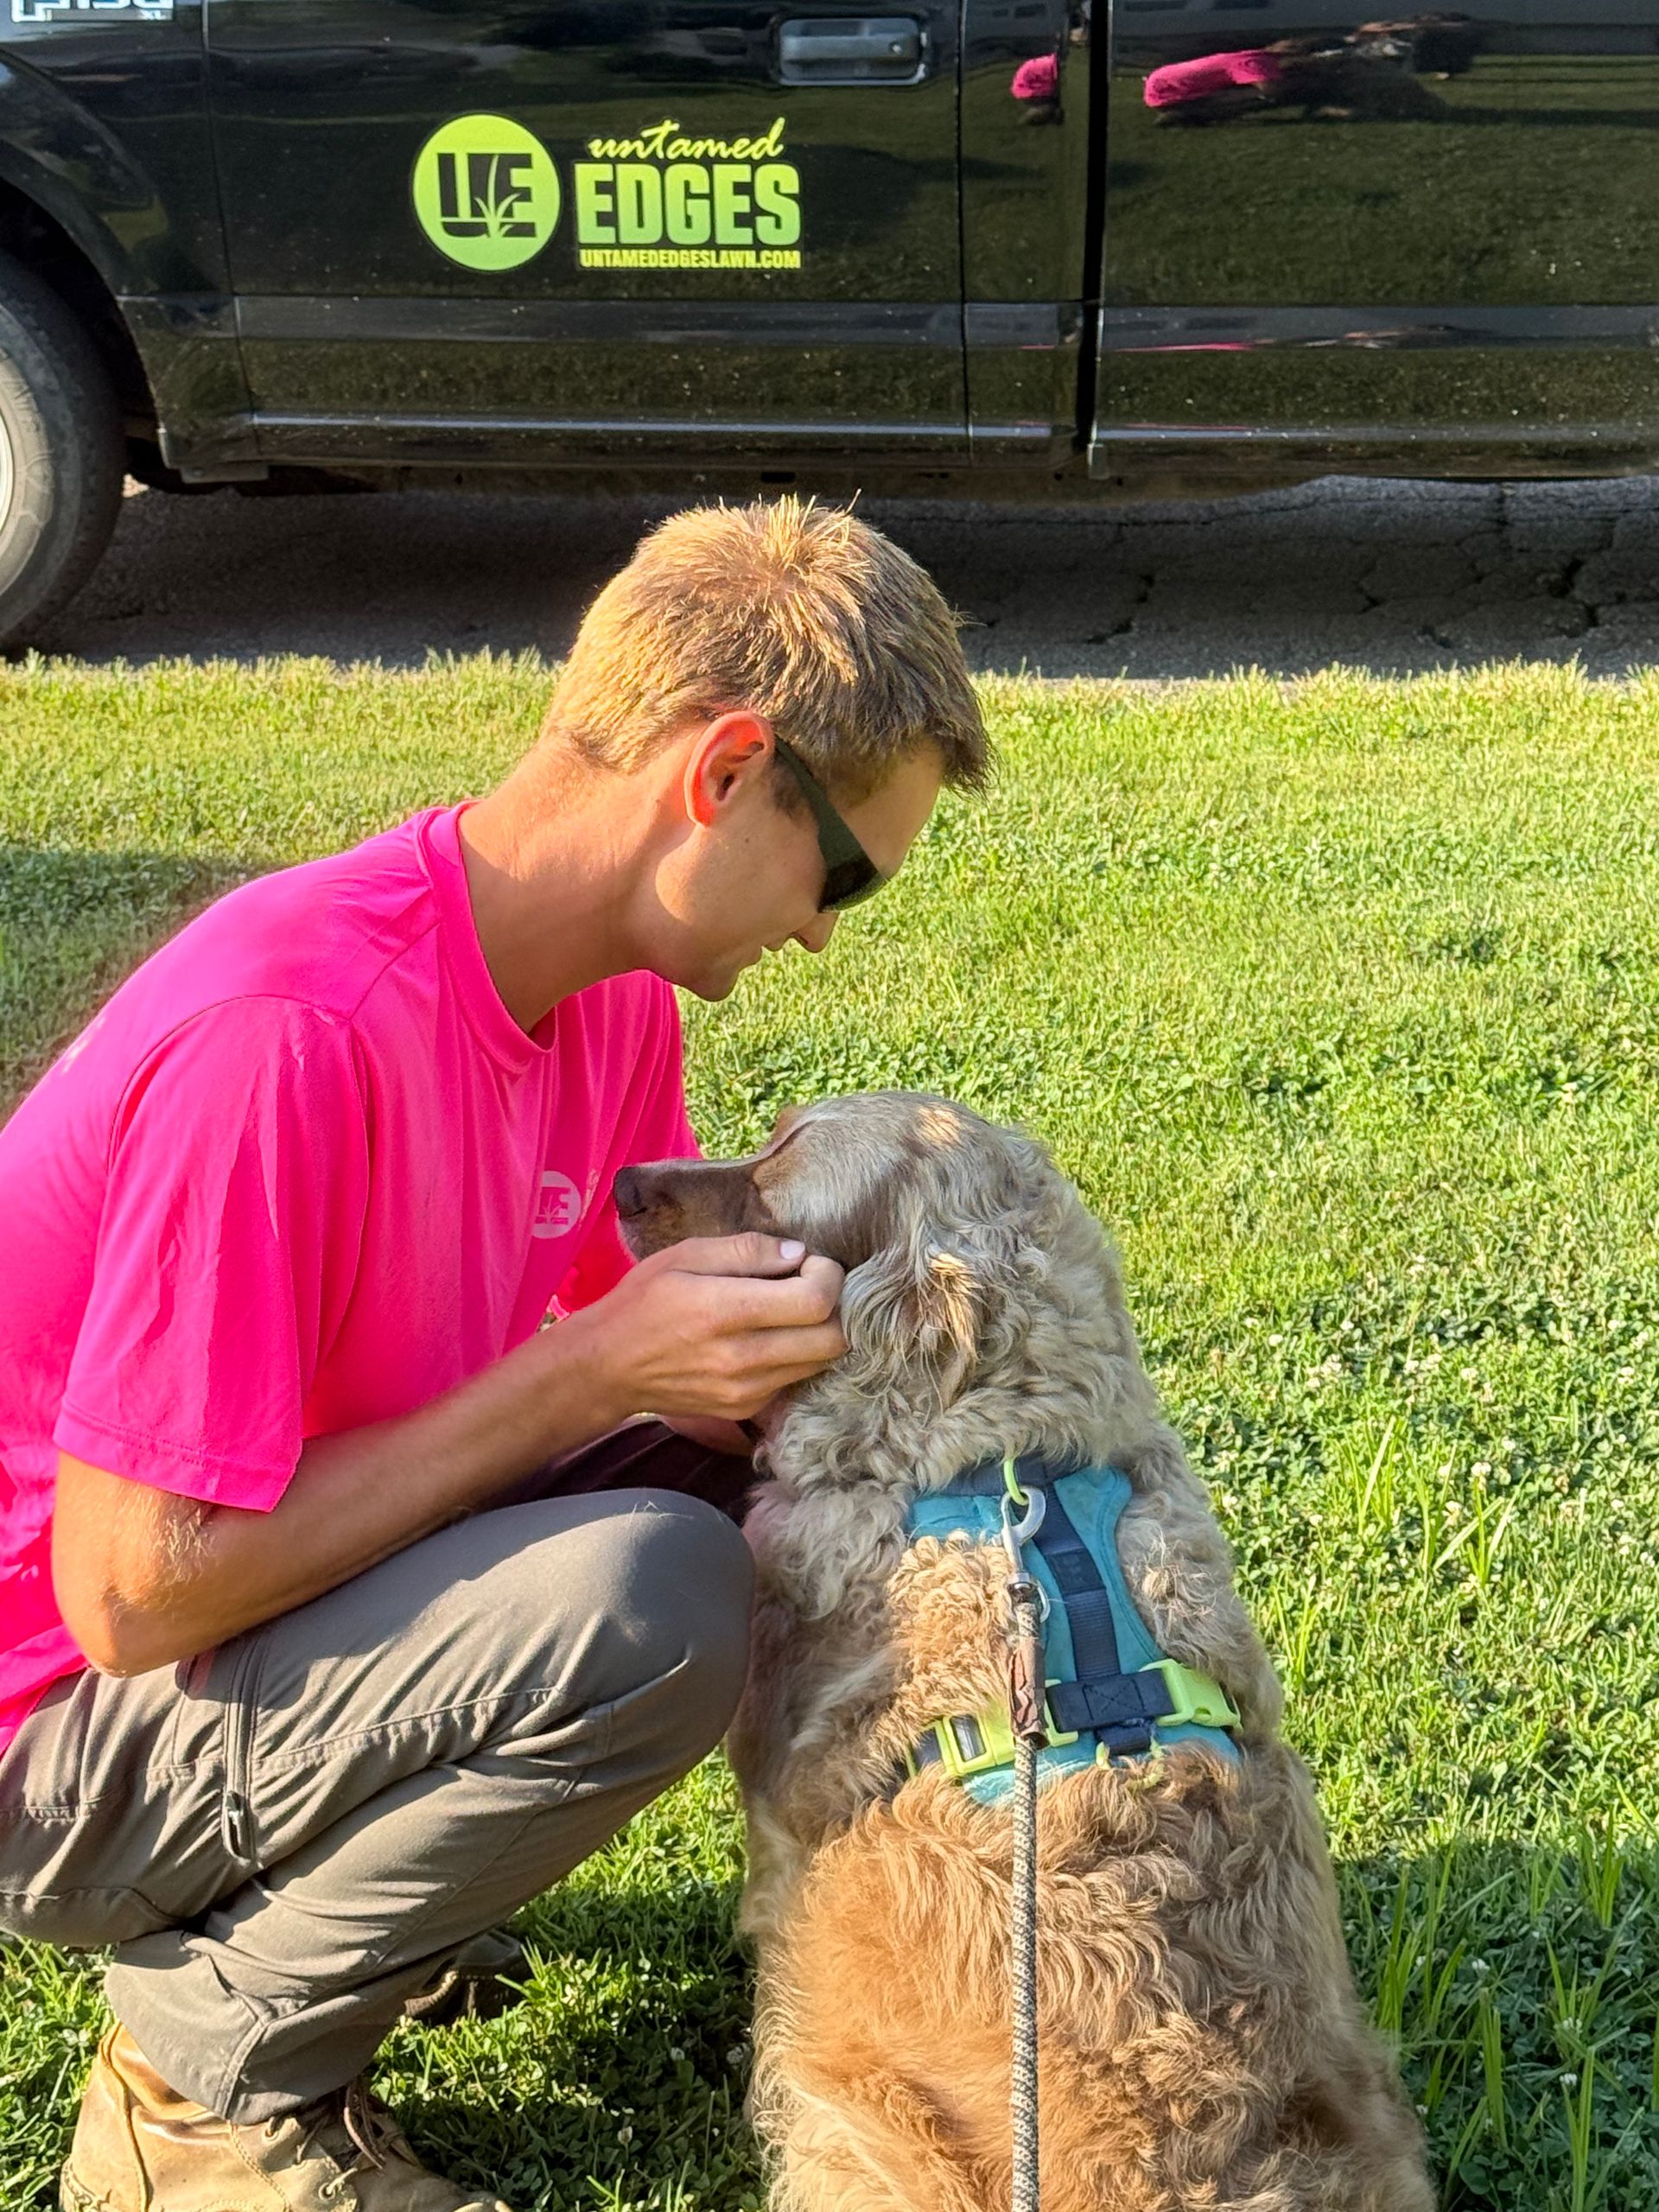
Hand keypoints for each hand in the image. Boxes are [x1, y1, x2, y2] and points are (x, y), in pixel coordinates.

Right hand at [572, 1234, 846, 1424]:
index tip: (813, 1262)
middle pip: (832, 1340)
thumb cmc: (642, 1302)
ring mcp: (746, 1390)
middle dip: (836, 1306)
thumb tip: (798, 1253)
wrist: (606, 1367)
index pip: (815, 1301)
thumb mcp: (684, 1255)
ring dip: (820, 1332)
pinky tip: (772, 1336)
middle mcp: (742, 1358)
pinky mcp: (745, 1409)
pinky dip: (798, 1355)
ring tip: (792, 1309)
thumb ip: (745, 1250)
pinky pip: (795, 1380)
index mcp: (725, 1311)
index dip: (829, 1276)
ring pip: (820, 1363)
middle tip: (813, 1285)